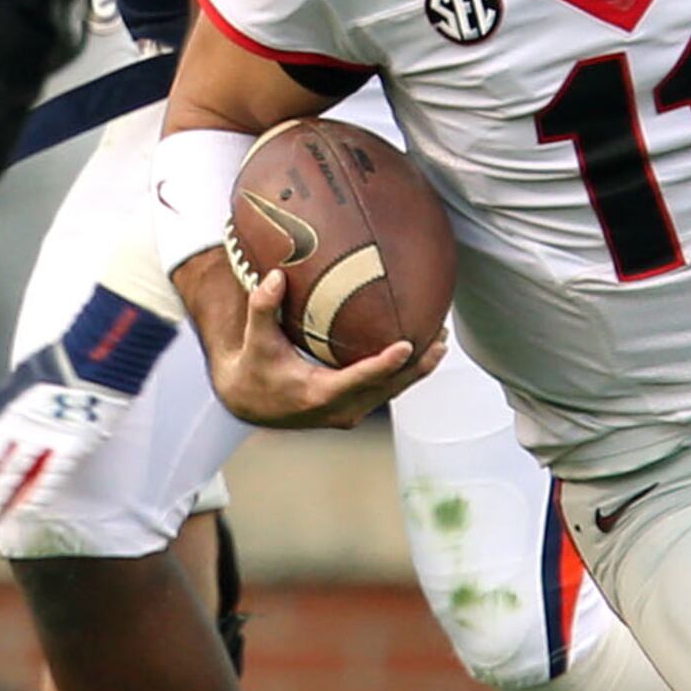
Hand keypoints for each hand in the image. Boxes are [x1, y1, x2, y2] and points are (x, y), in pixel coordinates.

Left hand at [0, 288, 177, 536]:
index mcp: (0, 406)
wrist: (97, 355)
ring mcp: (44, 434)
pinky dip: (33, 497)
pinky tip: (18, 516)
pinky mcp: (73, 443)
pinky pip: (50, 475)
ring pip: (12, 477)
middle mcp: (16, 422)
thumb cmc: (55, 367)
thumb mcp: (11, 381)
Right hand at [200, 258, 429, 429]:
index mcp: (317, 393)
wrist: (248, 403)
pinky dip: (405, 374)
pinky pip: (386, 392)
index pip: (358, 379)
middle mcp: (338, 409)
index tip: (407, 346)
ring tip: (441, 341)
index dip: (385, 365)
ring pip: (392, 392)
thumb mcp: (256, 339)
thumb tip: (277, 277)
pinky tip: (421, 352)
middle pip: (388, 388)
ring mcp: (348, 413)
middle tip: (440, 337)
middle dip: (418, 365)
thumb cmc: (255, 368)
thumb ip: (263, 307)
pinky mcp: (352, 410)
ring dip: (419, 370)